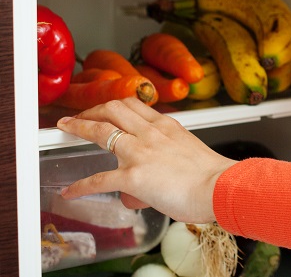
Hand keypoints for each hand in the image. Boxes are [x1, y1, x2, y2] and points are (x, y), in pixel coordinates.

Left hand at [57, 98, 235, 223]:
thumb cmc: (212, 175)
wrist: (219, 186)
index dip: (113, 106)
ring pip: (102, 131)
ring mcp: (140, 152)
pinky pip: (98, 179)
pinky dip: (81, 186)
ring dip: (79, 128)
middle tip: (80, 118)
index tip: (105, 110)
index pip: (134, 105)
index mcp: (167, 126)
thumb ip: (173, 150)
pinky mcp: (133, 176)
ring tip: (67, 129)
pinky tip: (72, 190)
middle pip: (113, 109)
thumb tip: (165, 164)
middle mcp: (151, 133)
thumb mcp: (191, 148)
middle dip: (92, 111)